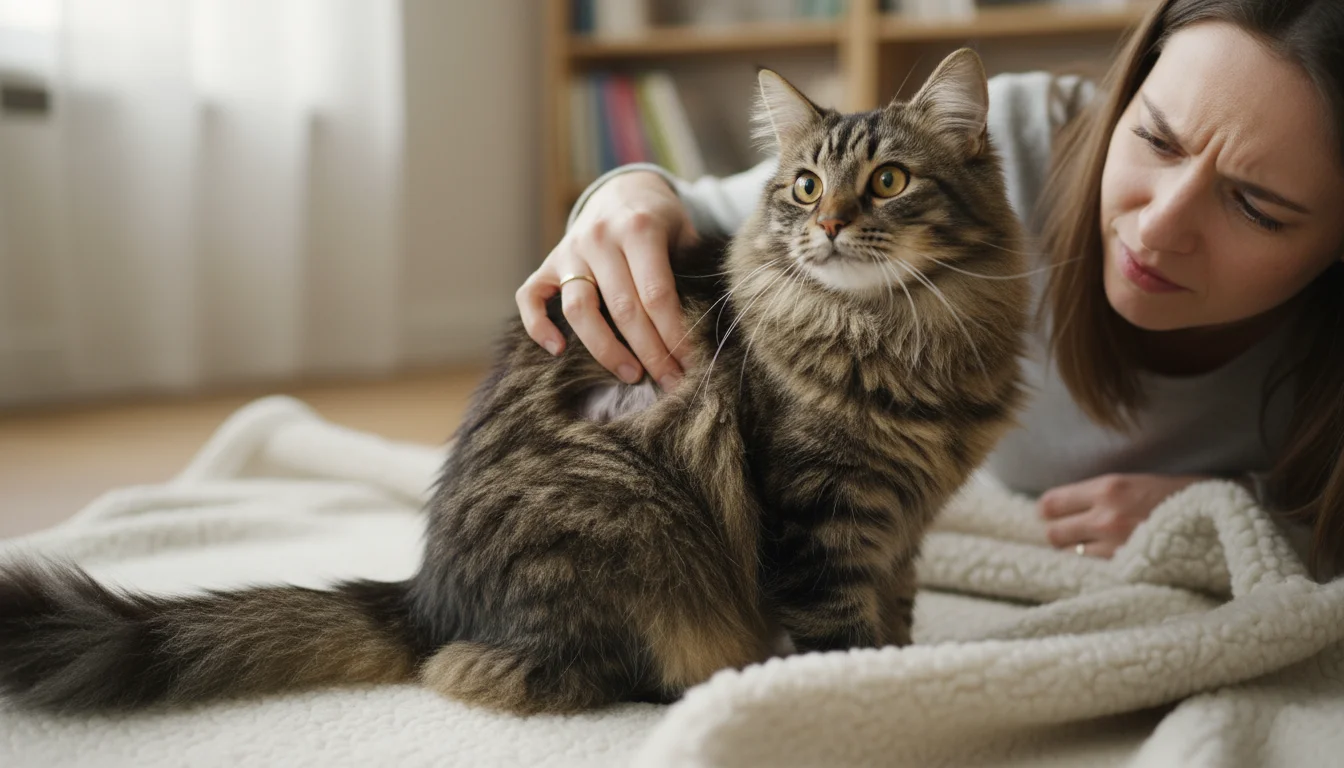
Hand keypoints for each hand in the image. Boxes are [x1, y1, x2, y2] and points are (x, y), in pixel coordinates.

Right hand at [516, 171, 697, 389]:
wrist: (622, 192)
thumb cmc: (660, 222)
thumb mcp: (684, 231)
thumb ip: (692, 267)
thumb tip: (713, 323)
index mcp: (638, 228)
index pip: (657, 294)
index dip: (675, 335)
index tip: (691, 364)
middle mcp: (600, 238)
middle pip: (623, 309)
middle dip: (651, 352)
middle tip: (671, 382)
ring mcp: (570, 251)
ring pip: (579, 310)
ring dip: (606, 349)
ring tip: (632, 375)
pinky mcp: (547, 264)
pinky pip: (529, 297)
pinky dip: (538, 325)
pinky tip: (557, 351)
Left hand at [1038, 473, 1206, 556]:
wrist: (1220, 519)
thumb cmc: (1178, 497)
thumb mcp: (1135, 483)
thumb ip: (1100, 495)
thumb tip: (1063, 508)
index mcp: (1108, 488)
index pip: (1051, 503)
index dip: (1047, 511)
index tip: (1051, 514)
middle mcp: (1107, 516)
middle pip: (1053, 533)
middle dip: (1058, 534)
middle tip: (1071, 533)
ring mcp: (1117, 546)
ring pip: (1071, 556)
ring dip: (1077, 553)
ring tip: (1093, 548)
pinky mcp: (1129, 569)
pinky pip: (1094, 571)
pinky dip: (1096, 568)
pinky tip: (1107, 562)